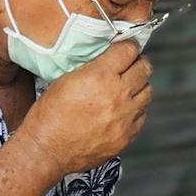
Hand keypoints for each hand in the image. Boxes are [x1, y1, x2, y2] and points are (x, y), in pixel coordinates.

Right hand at [13, 40, 151, 178]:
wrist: (47, 150)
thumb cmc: (50, 114)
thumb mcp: (65, 78)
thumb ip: (92, 67)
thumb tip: (109, 58)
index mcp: (100, 76)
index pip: (129, 50)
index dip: (127, 46)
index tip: (125, 47)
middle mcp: (118, 95)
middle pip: (144, 68)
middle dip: (138, 63)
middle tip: (130, 65)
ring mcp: (126, 117)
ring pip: (148, 92)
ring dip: (139, 86)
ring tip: (127, 88)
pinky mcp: (128, 135)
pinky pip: (143, 115)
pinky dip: (136, 109)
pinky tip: (123, 110)